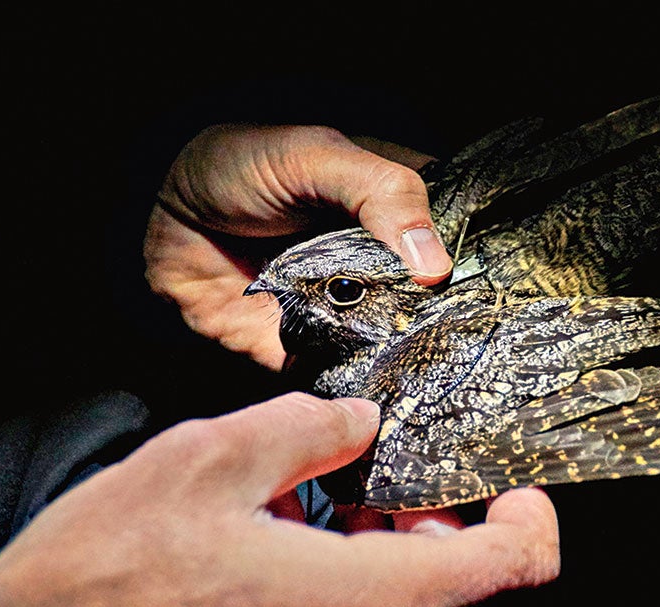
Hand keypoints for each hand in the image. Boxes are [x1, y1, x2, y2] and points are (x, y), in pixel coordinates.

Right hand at [0, 393, 558, 606]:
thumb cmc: (105, 574)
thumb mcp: (205, 462)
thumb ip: (306, 431)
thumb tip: (364, 424)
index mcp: (364, 601)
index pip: (515, 571)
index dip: (532, 515)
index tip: (504, 475)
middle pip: (474, 597)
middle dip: (455, 525)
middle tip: (398, 477)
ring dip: (403, 552)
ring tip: (337, 501)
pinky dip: (362, 584)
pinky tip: (297, 542)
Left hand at [144, 125, 452, 370]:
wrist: (164, 207)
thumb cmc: (243, 164)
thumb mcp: (319, 157)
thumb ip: (381, 195)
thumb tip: (434, 267)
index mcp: (394, 214)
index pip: (453, 247)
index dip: (475, 272)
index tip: (495, 299)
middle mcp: (377, 267)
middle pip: (427, 307)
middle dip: (440, 329)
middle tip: (460, 349)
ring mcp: (341, 310)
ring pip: (387, 348)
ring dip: (397, 365)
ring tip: (419, 380)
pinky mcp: (301, 347)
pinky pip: (334, 376)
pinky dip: (345, 387)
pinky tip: (365, 395)